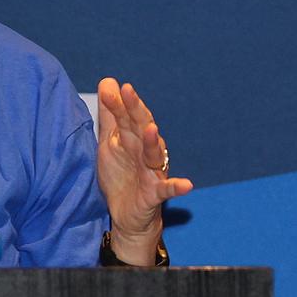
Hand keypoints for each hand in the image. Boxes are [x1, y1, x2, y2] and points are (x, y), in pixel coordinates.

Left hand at [96, 78, 192, 264]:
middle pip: (141, 129)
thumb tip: (108, 82)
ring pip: (153, 155)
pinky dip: (177, 187)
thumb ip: (110, 114)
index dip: (119, 103)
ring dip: (153, 142)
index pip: (127, 117)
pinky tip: (187, 185)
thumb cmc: (121, 175)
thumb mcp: (110, 143)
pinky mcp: (154, 195)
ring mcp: (151, 173)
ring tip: (152, 129)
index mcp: (134, 139)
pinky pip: (167, 190)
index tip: (109, 88)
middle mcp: (146, 152)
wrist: (127, 215)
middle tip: (127, 91)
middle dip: (135, 111)